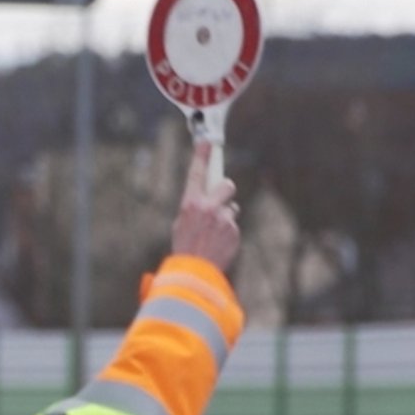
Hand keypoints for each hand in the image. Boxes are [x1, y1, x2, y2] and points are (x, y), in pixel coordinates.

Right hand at [170, 142, 239, 271]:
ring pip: (231, 209)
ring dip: (225, 218)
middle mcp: (208, 208)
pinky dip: (228, 233)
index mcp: (191, 203)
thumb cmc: (185, 247)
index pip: (197, 173)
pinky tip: (218, 244)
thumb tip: (206, 199)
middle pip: (227, 185)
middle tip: (219, 202)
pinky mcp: (234, 231)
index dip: (202, 155)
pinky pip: (233, 225)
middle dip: (225, 192)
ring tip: (213, 234)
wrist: (194, 272)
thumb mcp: (181, 223)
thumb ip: (194, 207)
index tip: (207, 141)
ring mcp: (223, 219)